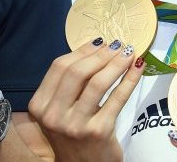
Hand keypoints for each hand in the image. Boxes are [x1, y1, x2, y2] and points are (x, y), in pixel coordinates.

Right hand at [27, 38, 143, 161]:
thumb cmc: (73, 134)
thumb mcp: (60, 110)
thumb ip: (70, 84)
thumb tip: (96, 49)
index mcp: (39, 105)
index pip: (59, 67)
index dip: (81, 51)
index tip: (99, 42)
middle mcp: (53, 115)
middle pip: (76, 72)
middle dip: (100, 54)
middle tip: (117, 45)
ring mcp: (75, 125)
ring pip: (97, 83)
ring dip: (116, 63)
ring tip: (128, 53)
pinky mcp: (99, 131)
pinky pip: (117, 98)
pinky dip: (129, 79)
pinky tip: (137, 68)